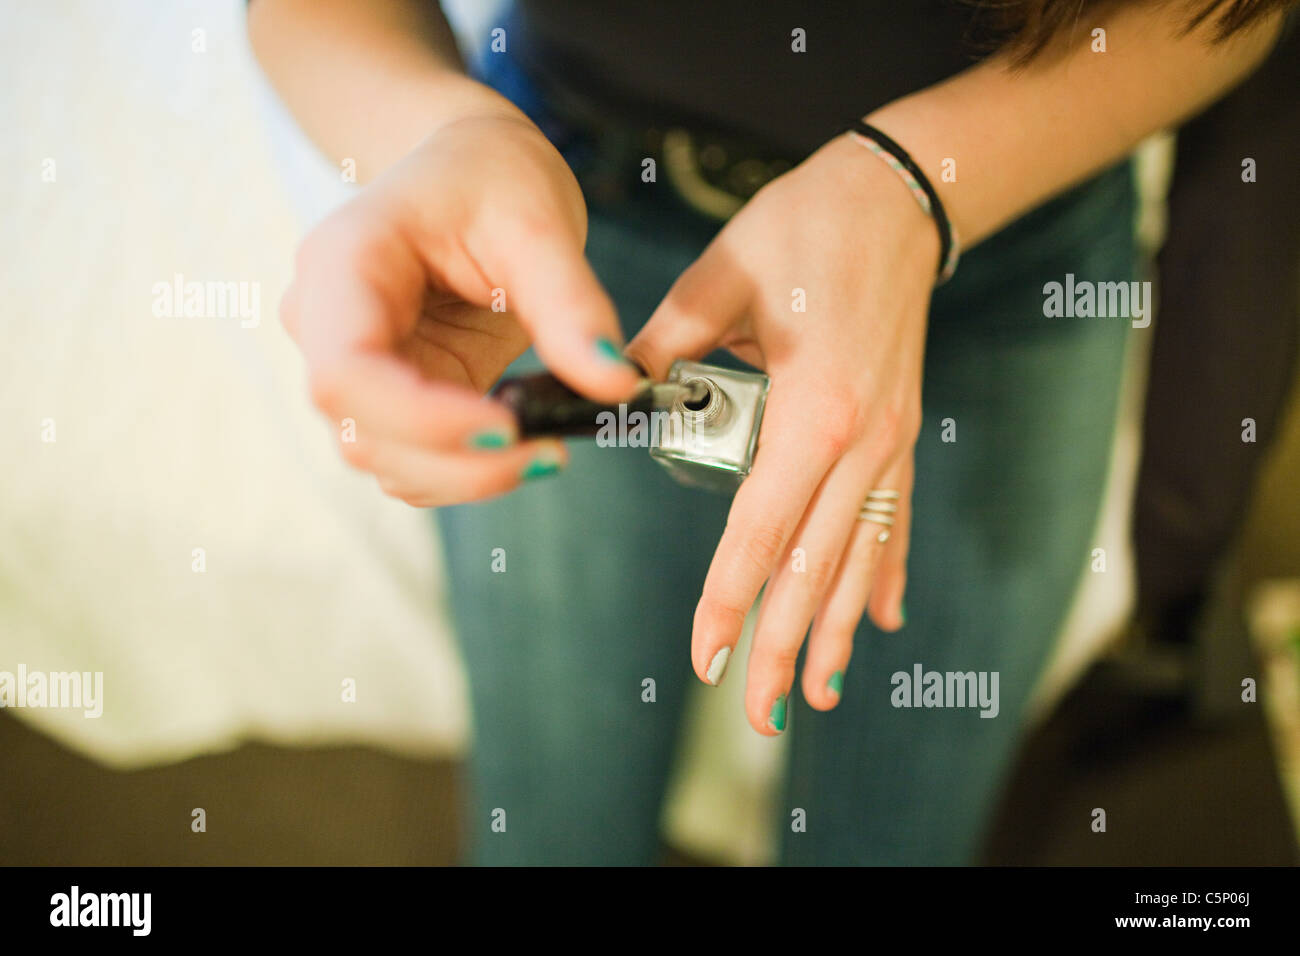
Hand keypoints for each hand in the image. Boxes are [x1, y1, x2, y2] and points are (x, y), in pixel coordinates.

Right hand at [282, 110, 640, 504]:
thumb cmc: (490, 175)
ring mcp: (356, 368)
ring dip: (466, 475)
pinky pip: (416, 459)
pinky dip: (468, 469)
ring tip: (546, 446)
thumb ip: (571, 305)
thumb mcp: (539, 223)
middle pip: (362, 434)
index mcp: (343, 264)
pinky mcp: (393, 397)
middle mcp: (326, 325)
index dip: (421, 419)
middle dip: (457, 464)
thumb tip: (613, 384)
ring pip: (387, 461)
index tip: (508, 427)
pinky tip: (523, 438)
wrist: (471, 167)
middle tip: (550, 452)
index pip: (348, 372)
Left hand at [626, 132, 938, 733]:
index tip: (709, 659)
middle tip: (761, 714)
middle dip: (783, 646)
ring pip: (857, 560)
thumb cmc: (808, 227)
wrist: (900, 195)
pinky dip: (883, 575)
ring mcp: (889, 443)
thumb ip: (666, 345)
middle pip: (813, 568)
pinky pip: (893, 522)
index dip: (731, 602)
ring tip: (817, 693)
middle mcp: (860, 443)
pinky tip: (880, 622)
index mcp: (813, 412)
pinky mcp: (900, 433)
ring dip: (834, 630)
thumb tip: (614, 392)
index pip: (760, 533)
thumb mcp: (721, 278)